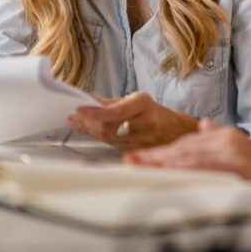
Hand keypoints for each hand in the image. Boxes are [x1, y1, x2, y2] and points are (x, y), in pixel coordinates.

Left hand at [67, 92, 197, 150]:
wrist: (177, 132)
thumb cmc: (155, 113)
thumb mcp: (138, 100)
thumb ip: (113, 102)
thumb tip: (90, 101)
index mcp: (143, 106)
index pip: (115, 112)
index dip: (95, 112)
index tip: (78, 109)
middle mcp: (144, 124)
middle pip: (109, 127)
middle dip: (88, 122)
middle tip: (73, 116)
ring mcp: (141, 140)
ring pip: (108, 137)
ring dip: (89, 130)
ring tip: (76, 122)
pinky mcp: (136, 151)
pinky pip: (112, 144)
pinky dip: (98, 137)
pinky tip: (88, 130)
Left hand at [123, 119, 250, 185]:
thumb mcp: (242, 144)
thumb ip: (220, 134)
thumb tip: (202, 124)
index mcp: (223, 138)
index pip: (186, 144)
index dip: (162, 151)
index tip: (141, 157)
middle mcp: (224, 142)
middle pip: (183, 149)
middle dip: (156, 156)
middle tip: (132, 161)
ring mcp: (230, 154)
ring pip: (189, 158)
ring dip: (165, 163)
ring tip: (143, 167)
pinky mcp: (236, 168)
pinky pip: (205, 170)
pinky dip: (186, 172)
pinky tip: (171, 175)